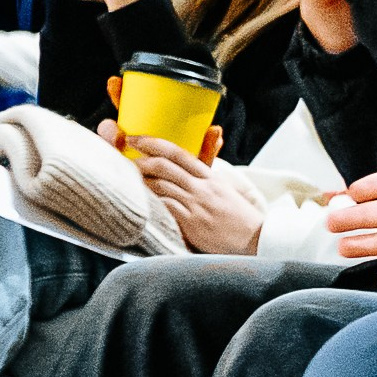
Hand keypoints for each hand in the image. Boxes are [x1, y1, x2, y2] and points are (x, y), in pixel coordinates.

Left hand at [109, 127, 263, 251]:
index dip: (154, 143)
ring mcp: (196, 204)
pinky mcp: (191, 222)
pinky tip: (137, 200)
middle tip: (122, 155)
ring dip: (139, 180)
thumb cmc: (238, 217)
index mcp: (210, 177)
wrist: (255, 238)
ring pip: (160, 184)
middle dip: (140, 158)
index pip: (179, 153)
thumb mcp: (225, 190)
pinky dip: (149, 201)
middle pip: (165, 166)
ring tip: (125, 178)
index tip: (136, 138)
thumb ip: (206, 178)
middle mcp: (202, 187)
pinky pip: (164, 206)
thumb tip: (189, 169)